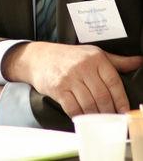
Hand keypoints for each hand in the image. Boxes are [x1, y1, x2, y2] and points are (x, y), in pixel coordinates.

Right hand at [2, 42, 142, 117]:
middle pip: (102, 96)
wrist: (39, 57)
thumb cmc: (68, 56)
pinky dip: (79, 116)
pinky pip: (73, 108)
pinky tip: (82, 117)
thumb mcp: (93, 53)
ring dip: (95, 115)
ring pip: (89, 104)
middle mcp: (83, 66)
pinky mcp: (58, 88)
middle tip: (110, 118)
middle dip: (108, 111)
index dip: (121, 100)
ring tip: (97, 119)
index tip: (123, 111)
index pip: (113, 82)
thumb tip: (138, 61)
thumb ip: (116, 61)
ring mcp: (70, 77)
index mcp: (95, 57)